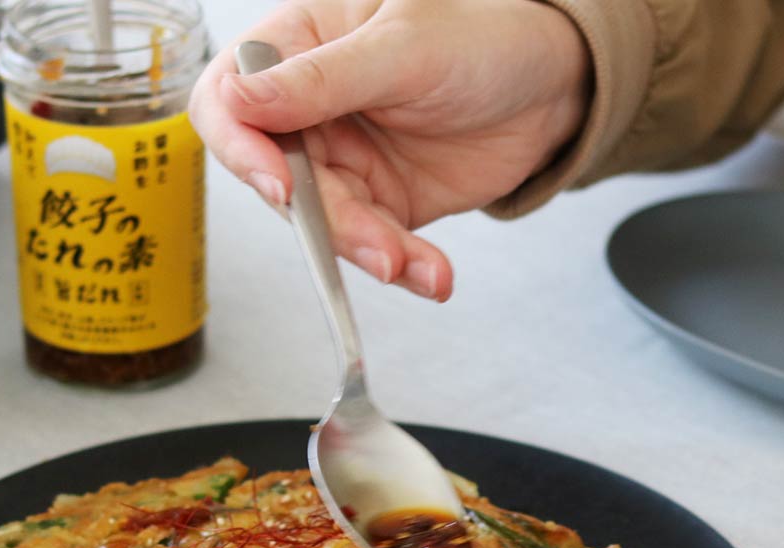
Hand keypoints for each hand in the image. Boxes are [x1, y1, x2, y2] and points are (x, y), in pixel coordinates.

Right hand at [189, 0, 591, 300]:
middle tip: (373, 242)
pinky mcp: (380, 205)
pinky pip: (375, 246)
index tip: (280, 184)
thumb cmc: (482, 37)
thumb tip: (240, 100)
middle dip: (326, 220)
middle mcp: (309, 110)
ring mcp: (343, 163)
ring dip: (370, 251)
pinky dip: (403, 267)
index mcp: (297, 47)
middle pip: (280, 179)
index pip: (230, 100)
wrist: (552, 87)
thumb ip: (322, 79)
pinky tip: (432, 275)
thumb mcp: (403, 48)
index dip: (241, 148)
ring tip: (413, 265)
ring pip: (328, 224)